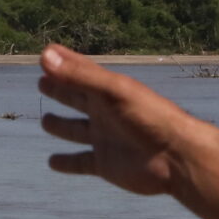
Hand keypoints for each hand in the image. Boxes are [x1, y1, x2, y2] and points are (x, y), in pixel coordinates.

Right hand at [38, 45, 199, 196]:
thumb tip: (44, 56)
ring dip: (61, 126)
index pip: (80, 71)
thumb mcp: (113, 91)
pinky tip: (52, 162)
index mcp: (108, 91)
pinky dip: (66, 163)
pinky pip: (80, 162)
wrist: (176, 157)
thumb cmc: (149, 117)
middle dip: (60, 90)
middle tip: (42, 82)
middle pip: (76, 98)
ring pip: (76, 131)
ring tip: (45, 121)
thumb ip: (79, 76)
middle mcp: (105, 113)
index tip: (46, 54)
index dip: (63, 62)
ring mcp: (104, 139)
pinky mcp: (105, 164)